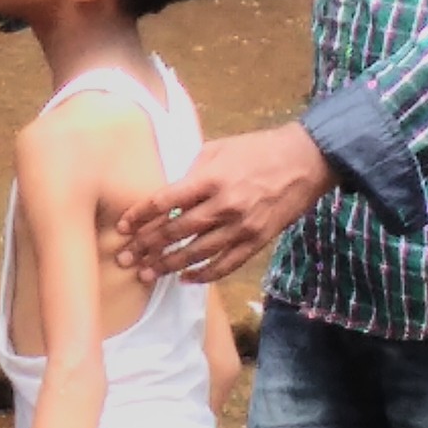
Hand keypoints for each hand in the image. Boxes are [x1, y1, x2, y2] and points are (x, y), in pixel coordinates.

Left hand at [115, 124, 337, 282]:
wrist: (305, 160)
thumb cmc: (257, 149)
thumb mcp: (217, 149)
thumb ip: (191, 172)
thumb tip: (167, 193)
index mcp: (210, 178)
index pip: (164, 201)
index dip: (140, 216)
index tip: (123, 228)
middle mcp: (223, 205)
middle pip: (176, 231)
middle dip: (146, 247)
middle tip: (125, 259)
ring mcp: (241, 226)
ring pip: (197, 253)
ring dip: (168, 265)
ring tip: (147, 274)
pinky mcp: (257, 241)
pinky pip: (226, 264)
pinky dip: (204, 274)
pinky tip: (185, 278)